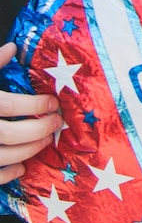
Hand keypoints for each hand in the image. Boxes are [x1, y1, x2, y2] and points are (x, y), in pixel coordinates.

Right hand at [0, 41, 62, 184]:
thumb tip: (12, 48)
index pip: (10, 105)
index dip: (35, 104)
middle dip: (38, 129)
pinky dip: (7, 174)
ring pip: (3, 156)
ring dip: (28, 151)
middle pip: (10, 133)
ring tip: (45, 141)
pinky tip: (20, 166)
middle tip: (55, 122)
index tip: (52, 102)